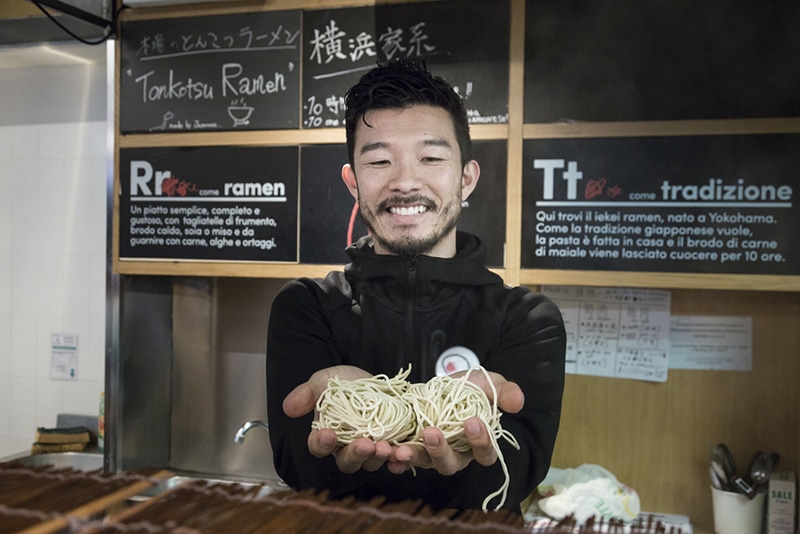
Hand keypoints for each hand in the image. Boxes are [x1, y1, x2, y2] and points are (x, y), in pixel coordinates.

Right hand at [282, 365, 391, 472]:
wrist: (373, 380)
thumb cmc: (345, 383)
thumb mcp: (323, 381)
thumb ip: (307, 393)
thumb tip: (289, 408)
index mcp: (326, 436)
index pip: (318, 447)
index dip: (321, 444)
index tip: (327, 434)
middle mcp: (346, 448)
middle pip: (347, 462)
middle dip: (355, 455)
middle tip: (364, 445)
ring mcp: (370, 449)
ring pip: (371, 463)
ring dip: (378, 458)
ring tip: (385, 447)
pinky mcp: (391, 445)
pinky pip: (394, 459)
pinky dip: (398, 460)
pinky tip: (401, 455)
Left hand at [388, 370, 523, 475]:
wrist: (438, 384)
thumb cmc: (468, 388)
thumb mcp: (488, 384)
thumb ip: (504, 392)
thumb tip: (517, 402)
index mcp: (479, 445)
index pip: (485, 453)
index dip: (481, 441)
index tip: (472, 421)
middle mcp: (455, 455)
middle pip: (450, 464)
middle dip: (441, 451)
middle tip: (432, 433)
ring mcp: (431, 454)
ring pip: (424, 463)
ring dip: (413, 457)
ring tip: (402, 449)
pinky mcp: (410, 447)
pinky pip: (402, 460)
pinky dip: (394, 459)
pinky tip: (387, 453)